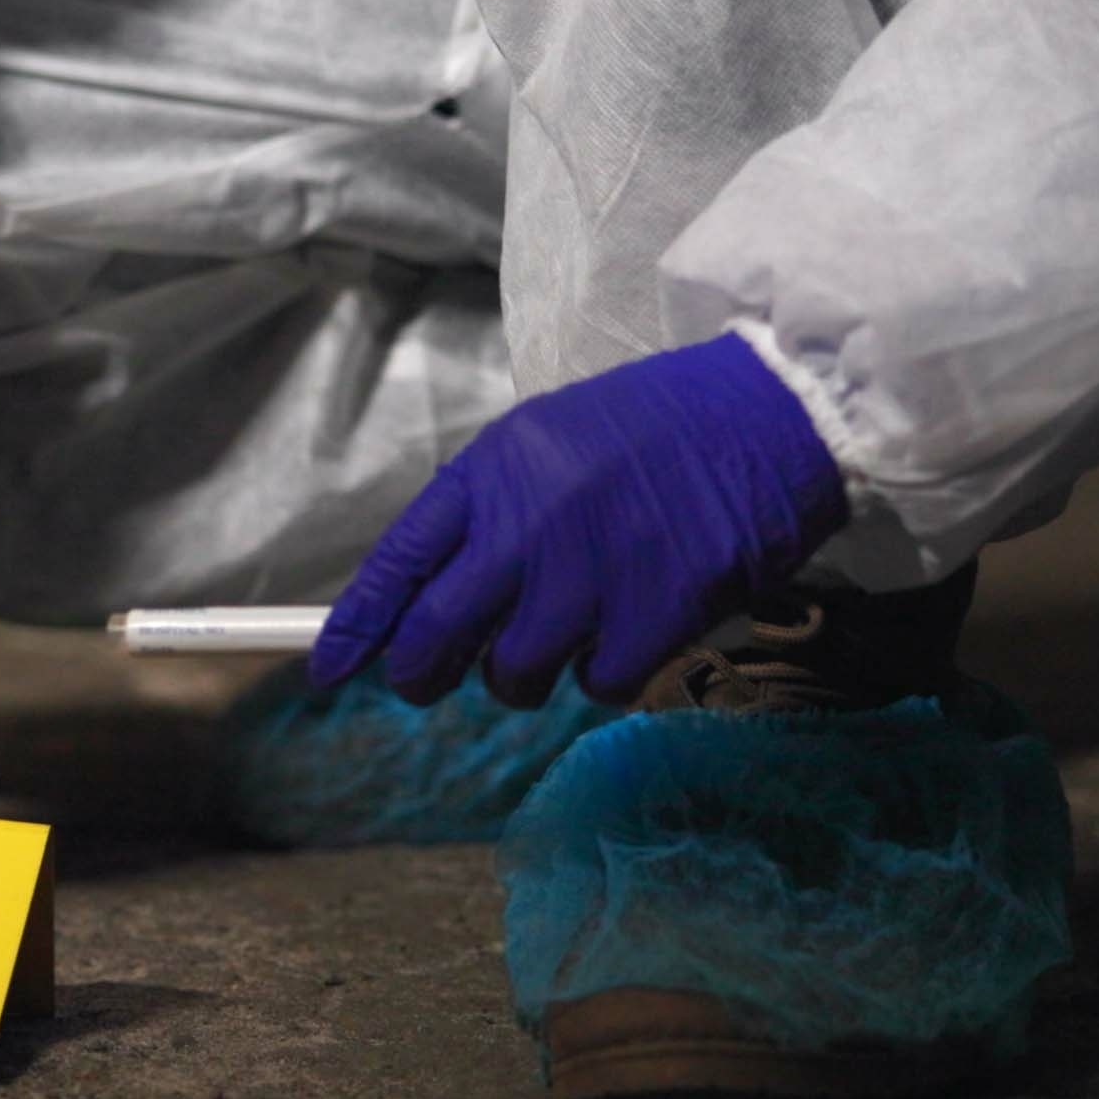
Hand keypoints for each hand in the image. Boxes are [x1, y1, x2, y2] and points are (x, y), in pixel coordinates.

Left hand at [309, 336, 847, 707]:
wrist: (768, 414)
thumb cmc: (653, 427)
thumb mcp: (545, 441)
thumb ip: (485, 513)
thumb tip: (426, 595)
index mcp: (491, 474)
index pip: (399, 562)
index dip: (358, 625)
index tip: (330, 665)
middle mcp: (527, 528)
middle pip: (436, 634)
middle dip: (419, 672)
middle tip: (423, 682)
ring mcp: (589, 577)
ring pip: (513, 674)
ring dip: (522, 673)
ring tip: (559, 633)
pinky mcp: (653, 617)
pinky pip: (597, 683)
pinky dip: (604, 672)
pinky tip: (628, 630)